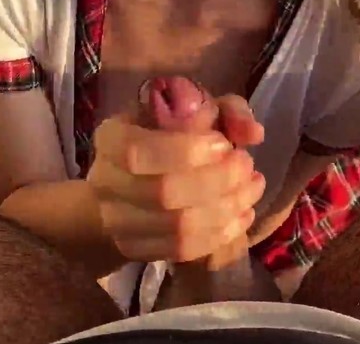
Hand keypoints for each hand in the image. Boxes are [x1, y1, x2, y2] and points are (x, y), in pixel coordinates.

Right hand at [88, 79, 265, 262]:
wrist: (130, 183)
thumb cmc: (168, 137)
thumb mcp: (196, 109)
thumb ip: (227, 111)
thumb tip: (253, 132)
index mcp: (111, 140)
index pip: (139, 152)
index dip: (187, 151)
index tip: (224, 145)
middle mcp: (106, 183)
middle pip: (164, 193)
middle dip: (218, 181)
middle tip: (247, 167)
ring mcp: (118, 223)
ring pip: (178, 227)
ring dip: (227, 208)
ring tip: (252, 189)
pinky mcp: (136, 250)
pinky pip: (183, 250)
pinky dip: (221, 233)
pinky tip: (242, 214)